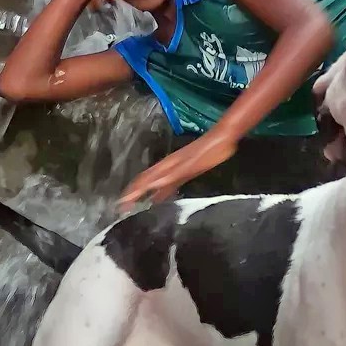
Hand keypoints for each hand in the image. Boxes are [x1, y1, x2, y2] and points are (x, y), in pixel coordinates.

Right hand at [118, 135, 237, 210]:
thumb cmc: (210, 150)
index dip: (132, 192)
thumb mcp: (192, 164)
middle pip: (145, 181)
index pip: (144, 180)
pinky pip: (167, 184)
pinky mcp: (185, 171)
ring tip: (135, 206)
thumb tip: (154, 185)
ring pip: (155, 183)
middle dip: (133, 193)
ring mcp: (176, 168)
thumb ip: (173, 175)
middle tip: (122, 207)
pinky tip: (159, 199)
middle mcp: (168, 166)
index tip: (121, 205)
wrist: (223, 137)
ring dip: (144, 193)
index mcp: (168, 165)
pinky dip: (159, 192)